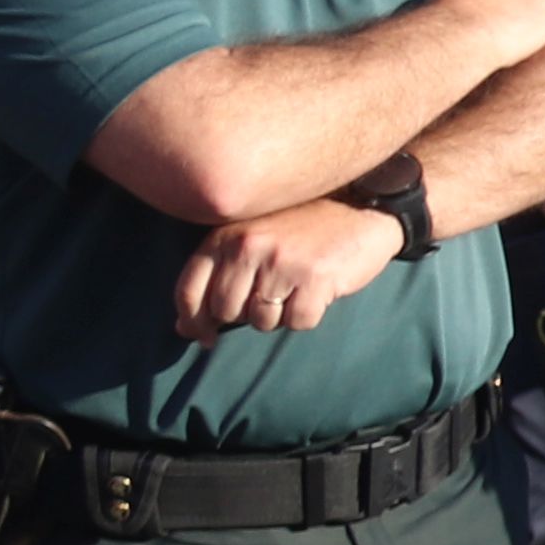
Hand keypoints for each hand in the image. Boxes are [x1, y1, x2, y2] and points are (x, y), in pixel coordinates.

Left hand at [173, 197, 405, 341]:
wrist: (360, 209)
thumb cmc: (302, 228)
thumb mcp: (251, 238)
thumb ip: (218, 275)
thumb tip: (184, 329)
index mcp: (225, 236)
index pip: (189, 290)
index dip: (193, 321)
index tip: (203, 336)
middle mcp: (248, 247)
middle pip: (225, 311)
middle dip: (244, 316)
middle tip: (268, 301)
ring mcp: (281, 263)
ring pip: (261, 320)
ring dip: (278, 317)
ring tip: (294, 292)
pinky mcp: (314, 278)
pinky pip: (297, 322)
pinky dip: (307, 316)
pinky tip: (316, 293)